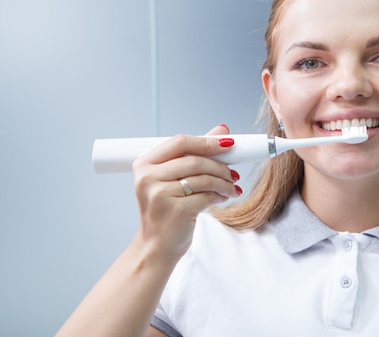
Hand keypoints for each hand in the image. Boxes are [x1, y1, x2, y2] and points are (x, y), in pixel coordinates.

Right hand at [132, 124, 240, 262]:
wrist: (155, 247)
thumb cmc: (166, 211)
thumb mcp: (173, 180)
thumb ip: (196, 153)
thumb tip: (222, 131)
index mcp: (144, 165)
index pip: (180, 142)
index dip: (207, 141)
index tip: (228, 143)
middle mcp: (148, 178)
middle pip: (195, 160)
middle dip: (220, 165)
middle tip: (233, 172)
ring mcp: (161, 195)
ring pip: (204, 178)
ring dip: (224, 182)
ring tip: (232, 187)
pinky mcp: (176, 211)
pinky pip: (207, 196)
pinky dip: (221, 195)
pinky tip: (224, 197)